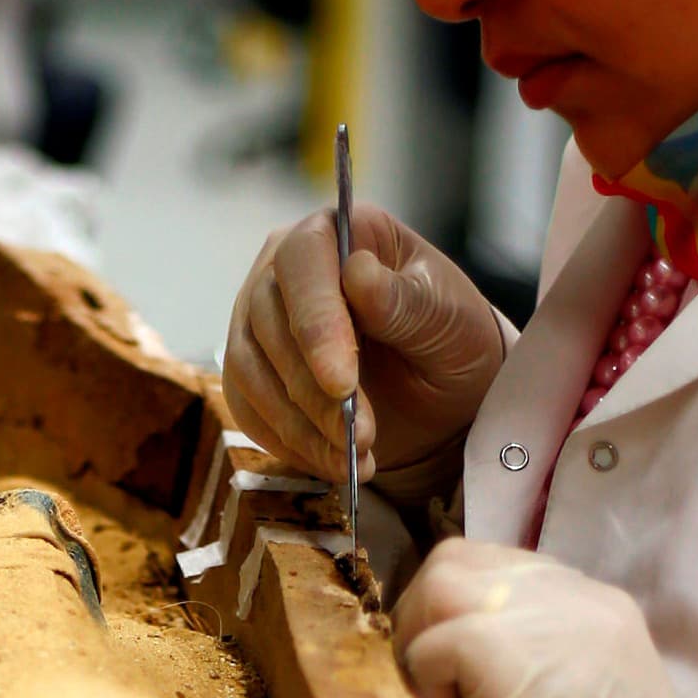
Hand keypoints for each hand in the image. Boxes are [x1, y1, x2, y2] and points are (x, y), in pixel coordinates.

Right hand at [224, 204, 503, 495]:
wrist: (443, 393)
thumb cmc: (450, 338)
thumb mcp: (448, 318)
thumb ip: (404, 299)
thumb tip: (357, 273)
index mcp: (337, 235)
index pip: (303, 263)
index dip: (316, 322)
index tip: (340, 380)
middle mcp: (285, 271)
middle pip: (268, 321)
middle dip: (312, 390)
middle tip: (362, 435)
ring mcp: (259, 322)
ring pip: (250, 369)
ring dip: (301, 424)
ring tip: (355, 458)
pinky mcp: (253, 373)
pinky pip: (248, 408)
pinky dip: (289, 443)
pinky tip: (333, 462)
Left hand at [394, 538, 696, 697]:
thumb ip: (529, 664)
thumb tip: (449, 662)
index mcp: (598, 608)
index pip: (504, 569)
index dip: (464, 612)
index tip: (459, 673)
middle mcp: (576, 596)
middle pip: (461, 560)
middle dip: (427, 617)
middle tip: (434, 686)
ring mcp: (545, 615)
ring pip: (442, 584)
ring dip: (422, 643)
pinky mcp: (506, 650)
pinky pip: (435, 643)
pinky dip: (429, 687)